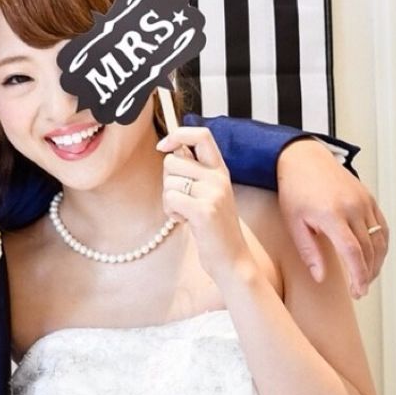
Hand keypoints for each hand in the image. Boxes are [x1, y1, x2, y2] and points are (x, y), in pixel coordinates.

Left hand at [158, 127, 247, 283]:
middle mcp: (218, 177)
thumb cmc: (214, 227)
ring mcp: (213, 193)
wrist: (232, 260)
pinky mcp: (204, 210)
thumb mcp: (209, 193)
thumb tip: (170, 148)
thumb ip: (194, 171)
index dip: (178, 134)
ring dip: (169, 200)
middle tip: (182, 199)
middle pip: (172, 161)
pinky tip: (185, 221)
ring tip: (186, 213)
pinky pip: (170, 198)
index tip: (163, 146)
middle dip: (167, 180)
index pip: (201, 135)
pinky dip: (171, 212)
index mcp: (220, 170)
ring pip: (168, 181)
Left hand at [275, 138, 387, 298]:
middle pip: (368, 249)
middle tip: (360, 290)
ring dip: (377, 262)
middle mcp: (352, 207)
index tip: (358, 292)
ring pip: (379, 240)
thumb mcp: (293, 223)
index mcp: (331, 214)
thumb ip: (309, 251)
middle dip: (367, 274)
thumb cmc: (294, 190)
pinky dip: (381, 244)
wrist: (304, 159)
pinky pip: (381, 226)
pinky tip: (374, 257)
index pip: (353, 252)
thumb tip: (320, 277)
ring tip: (367, 277)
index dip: (358, 275)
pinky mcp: (369, 197)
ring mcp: (363, 201)